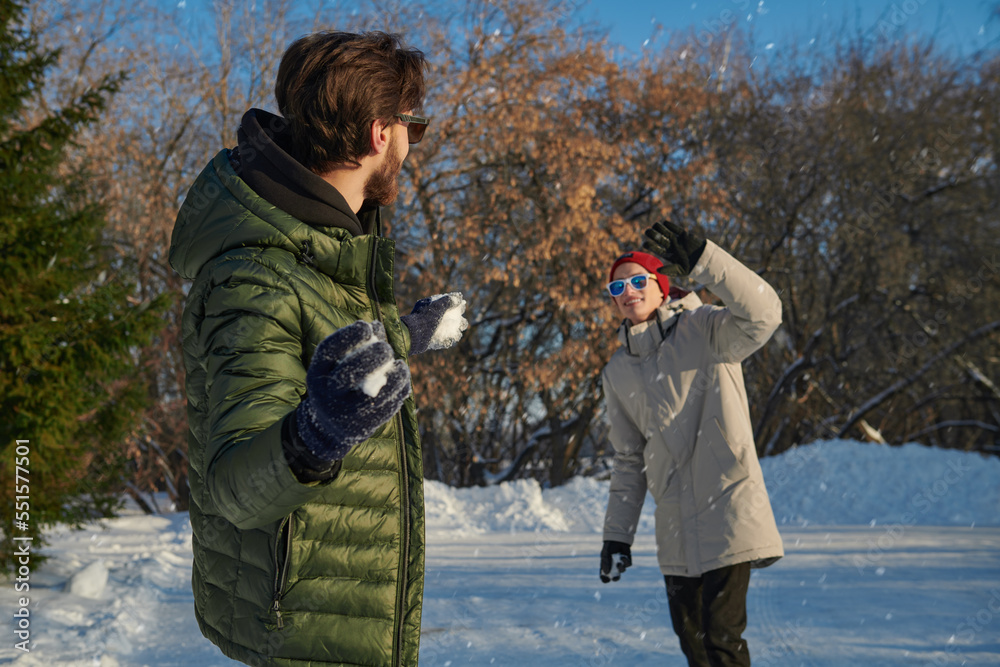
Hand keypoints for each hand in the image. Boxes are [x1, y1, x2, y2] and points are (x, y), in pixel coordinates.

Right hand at [295, 320, 410, 461]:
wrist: (330, 425)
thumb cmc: (338, 383)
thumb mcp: (338, 365)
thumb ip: (357, 345)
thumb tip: (376, 326)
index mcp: (317, 374)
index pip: (328, 351)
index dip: (348, 336)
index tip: (365, 326)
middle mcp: (326, 394)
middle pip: (350, 372)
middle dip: (372, 356)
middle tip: (386, 348)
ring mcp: (344, 413)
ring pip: (372, 395)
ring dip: (393, 378)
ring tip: (401, 366)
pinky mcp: (362, 426)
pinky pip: (384, 409)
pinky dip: (397, 393)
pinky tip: (403, 382)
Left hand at [400, 292, 468, 355]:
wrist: (414, 335)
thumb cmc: (425, 318)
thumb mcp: (437, 306)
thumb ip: (448, 301)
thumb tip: (458, 298)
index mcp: (431, 307)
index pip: (446, 304)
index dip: (456, 305)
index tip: (462, 306)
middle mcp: (432, 317)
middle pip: (450, 318)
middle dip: (459, 320)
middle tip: (462, 323)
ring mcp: (432, 329)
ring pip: (449, 330)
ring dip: (456, 332)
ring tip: (457, 334)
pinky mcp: (431, 340)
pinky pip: (443, 341)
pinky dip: (447, 341)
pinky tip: (449, 340)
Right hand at [599, 541, 631, 582]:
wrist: (617, 538)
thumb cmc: (609, 546)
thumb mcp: (605, 554)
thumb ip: (605, 563)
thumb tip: (606, 573)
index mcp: (607, 565)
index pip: (605, 575)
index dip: (605, 578)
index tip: (606, 579)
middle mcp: (614, 565)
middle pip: (615, 576)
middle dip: (615, 578)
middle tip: (615, 578)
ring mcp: (621, 563)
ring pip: (622, 570)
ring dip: (621, 568)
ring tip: (619, 563)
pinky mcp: (627, 560)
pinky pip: (628, 564)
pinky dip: (625, 562)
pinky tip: (623, 556)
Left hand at [641, 220, 706, 276]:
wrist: (704, 260)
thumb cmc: (691, 267)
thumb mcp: (680, 270)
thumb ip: (669, 270)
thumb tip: (657, 270)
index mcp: (669, 255)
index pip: (658, 249)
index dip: (652, 246)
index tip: (644, 243)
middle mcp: (672, 247)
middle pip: (661, 240)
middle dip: (654, 235)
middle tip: (647, 231)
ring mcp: (678, 241)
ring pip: (667, 233)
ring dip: (661, 229)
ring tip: (654, 225)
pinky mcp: (685, 236)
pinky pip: (677, 230)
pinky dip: (671, 226)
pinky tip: (665, 223)